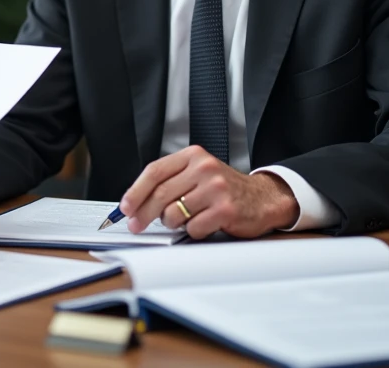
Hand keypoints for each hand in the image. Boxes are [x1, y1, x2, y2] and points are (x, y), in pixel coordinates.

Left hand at [118, 146, 298, 239]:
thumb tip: (136, 202)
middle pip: (160, 194)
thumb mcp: (198, 173)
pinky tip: (202, 224)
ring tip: (182, 220)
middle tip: (136, 225)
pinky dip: (192, 231)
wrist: (263, 198)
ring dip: (172, 223)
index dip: (135, 191)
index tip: (125, 207)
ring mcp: (215, 189)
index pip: (154, 172)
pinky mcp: (225, 209)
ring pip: (174, 213)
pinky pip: (194, 228)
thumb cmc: (225, 188)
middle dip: (143, 213)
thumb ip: (172, 181)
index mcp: (193, 156)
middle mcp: (204, 168)